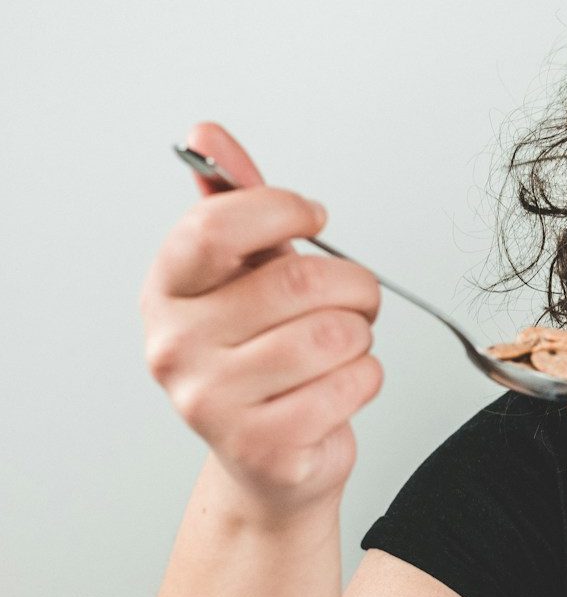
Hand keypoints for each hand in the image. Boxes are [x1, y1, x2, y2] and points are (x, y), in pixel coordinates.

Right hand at [139, 122, 383, 520]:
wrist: (269, 462)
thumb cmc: (262, 360)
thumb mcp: (246, 277)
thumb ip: (235, 205)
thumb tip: (207, 134)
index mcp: (167, 292)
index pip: (218, 225)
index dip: (283, 209)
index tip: (315, 217)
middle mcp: (175, 346)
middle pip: (299, 282)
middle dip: (354, 285)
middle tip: (358, 298)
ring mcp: (212, 402)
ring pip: (334, 336)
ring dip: (362, 337)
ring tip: (345, 347)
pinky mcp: (263, 446)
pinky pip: (352, 385)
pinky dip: (367, 380)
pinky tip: (341, 388)